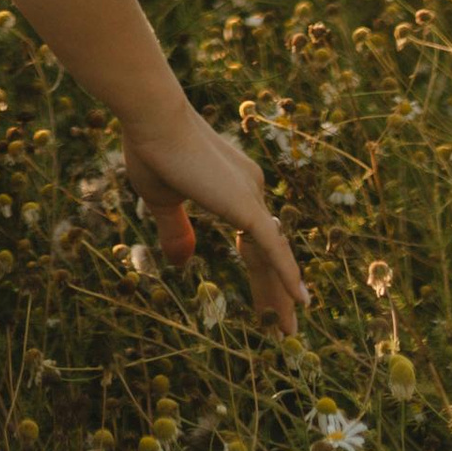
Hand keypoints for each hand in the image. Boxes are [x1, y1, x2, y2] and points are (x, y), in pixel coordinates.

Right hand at [122, 104, 307, 335]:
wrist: (153, 118)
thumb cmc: (152, 150)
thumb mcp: (162, 200)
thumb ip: (177, 231)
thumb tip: (181, 263)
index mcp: (233, 185)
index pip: (254, 239)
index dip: (262, 270)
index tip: (266, 297)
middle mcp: (250, 188)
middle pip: (269, 252)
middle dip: (275, 291)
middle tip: (284, 326)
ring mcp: (250, 196)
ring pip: (274, 256)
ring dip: (281, 296)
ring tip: (290, 332)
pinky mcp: (245, 206)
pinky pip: (273, 249)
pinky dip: (288, 276)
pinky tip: (299, 302)